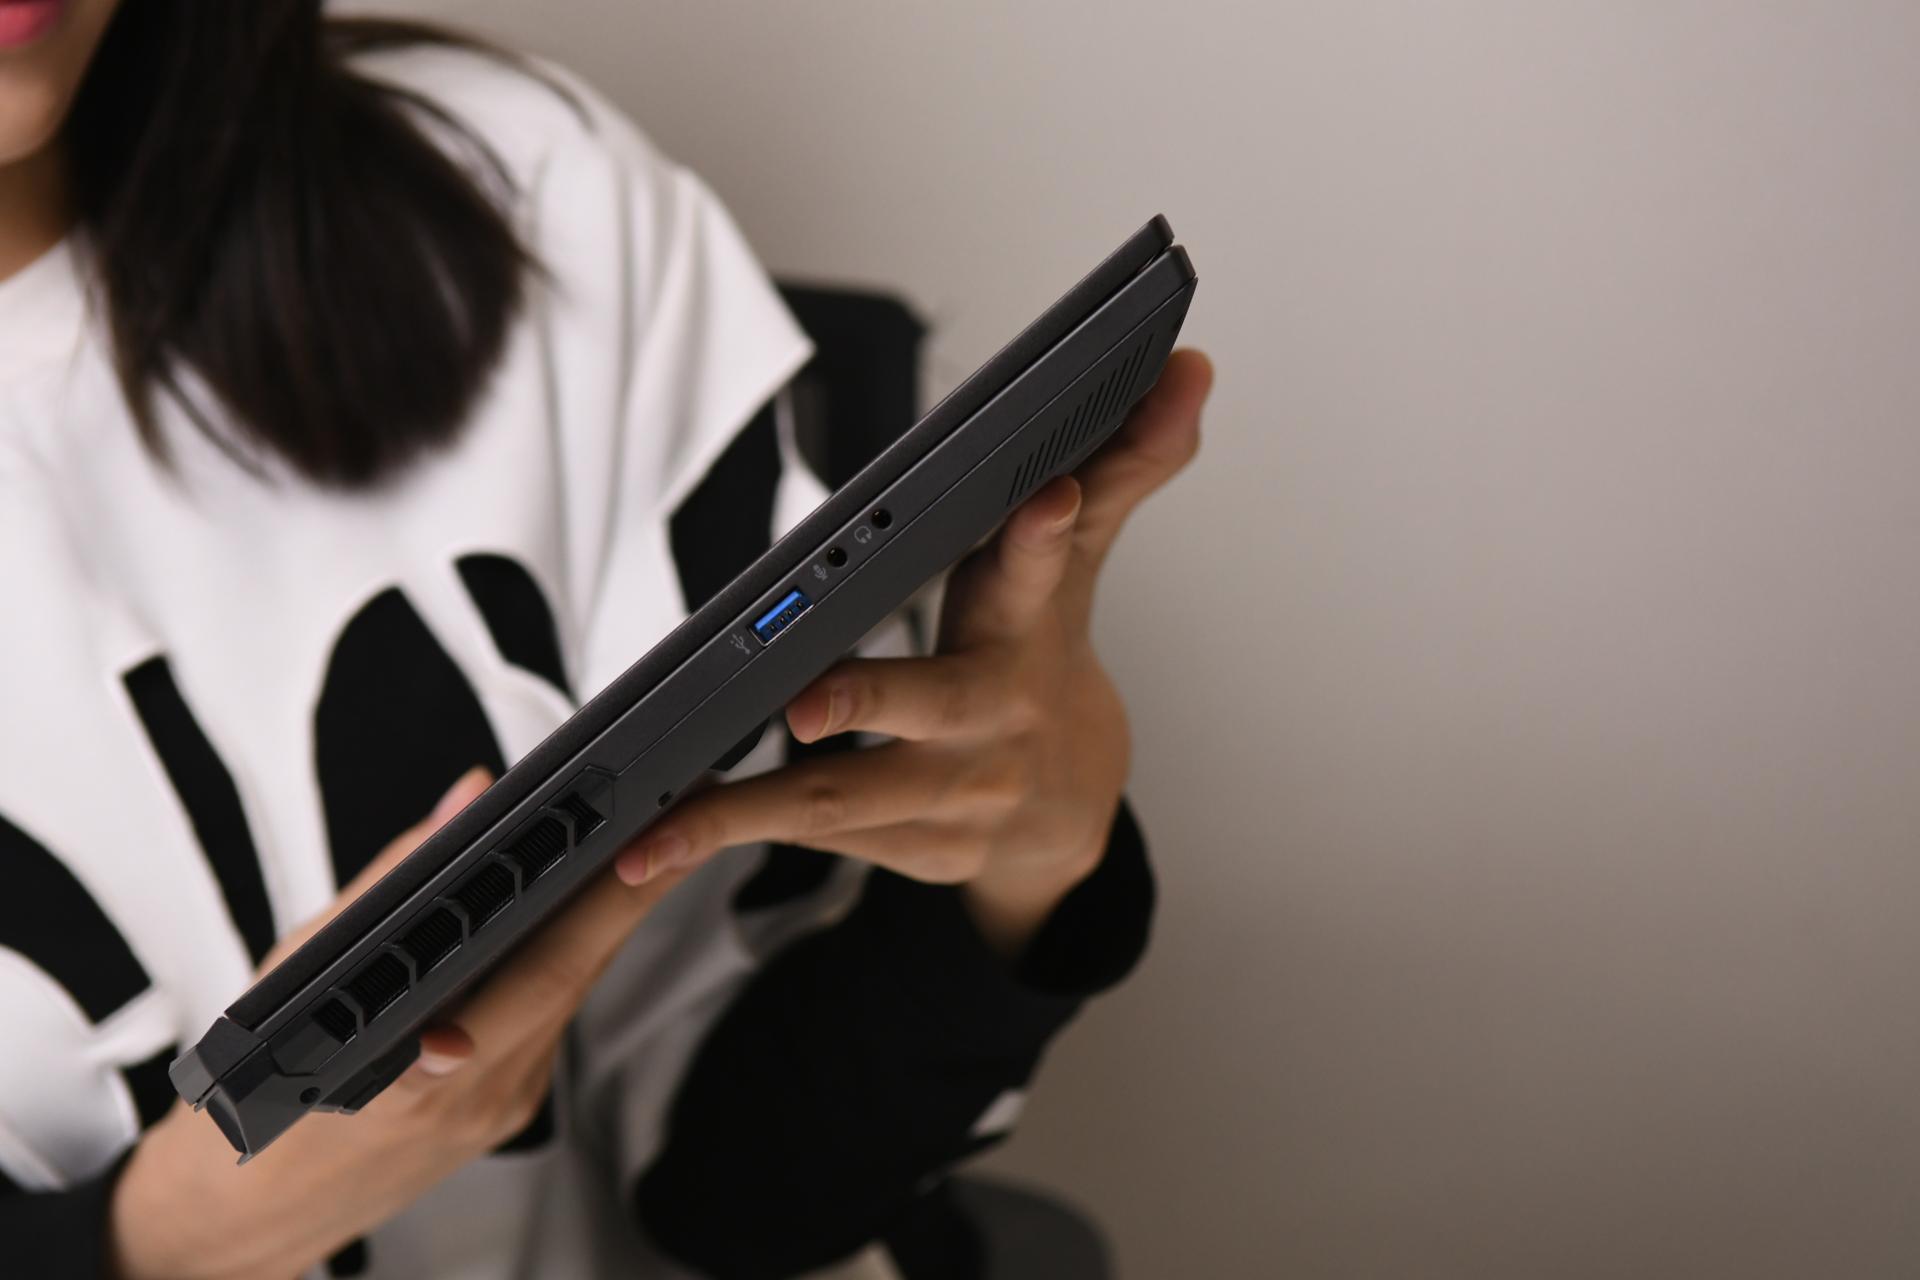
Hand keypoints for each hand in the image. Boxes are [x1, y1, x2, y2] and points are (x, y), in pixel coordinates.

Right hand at [110, 768, 699, 1279]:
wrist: (263, 1206)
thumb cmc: (269, 1083)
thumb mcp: (303, 965)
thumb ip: (394, 878)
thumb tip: (467, 799)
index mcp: (417, 1059)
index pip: (534, 963)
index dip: (593, 902)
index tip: (629, 848)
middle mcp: (475, 1089)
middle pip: (571, 972)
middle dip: (630, 890)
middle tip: (674, 820)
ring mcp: (504, 1102)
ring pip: (574, 992)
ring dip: (610, 918)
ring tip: (644, 843)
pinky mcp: (516, 1105)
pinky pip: (556, 1016)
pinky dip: (573, 957)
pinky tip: (586, 913)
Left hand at [615, 349, 1212, 957]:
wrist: (1065, 814)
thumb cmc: (1039, 658)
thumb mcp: (1078, 566)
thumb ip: (1124, 467)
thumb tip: (1189, 367)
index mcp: (1028, 628)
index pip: (1049, 566)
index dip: (1052, 531)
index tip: (1051, 494)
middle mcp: (994, 717)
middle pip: (930, 705)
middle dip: (865, 701)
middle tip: (803, 703)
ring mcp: (955, 795)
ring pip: (844, 798)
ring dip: (750, 811)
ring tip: (661, 821)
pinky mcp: (911, 853)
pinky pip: (811, 842)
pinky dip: (729, 840)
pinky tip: (652, 848)